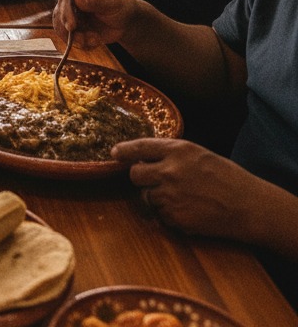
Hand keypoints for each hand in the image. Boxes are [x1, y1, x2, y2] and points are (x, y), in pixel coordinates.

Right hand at [53, 0, 138, 48]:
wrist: (127, 22)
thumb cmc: (121, 6)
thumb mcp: (112, 1)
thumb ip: (95, 0)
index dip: (66, 12)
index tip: (71, 26)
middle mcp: (72, 1)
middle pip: (60, 13)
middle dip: (69, 29)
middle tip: (82, 39)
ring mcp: (72, 15)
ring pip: (62, 28)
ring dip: (76, 38)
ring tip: (93, 40)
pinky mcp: (75, 28)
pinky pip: (71, 38)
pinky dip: (82, 43)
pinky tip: (95, 41)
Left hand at [114, 138, 261, 239]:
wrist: (248, 206)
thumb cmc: (226, 177)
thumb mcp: (198, 154)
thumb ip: (171, 154)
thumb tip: (144, 158)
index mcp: (176, 150)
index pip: (140, 147)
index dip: (124, 150)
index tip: (114, 153)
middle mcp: (168, 171)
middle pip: (135, 175)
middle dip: (141, 178)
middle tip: (156, 180)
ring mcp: (170, 196)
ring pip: (147, 197)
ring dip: (157, 197)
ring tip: (182, 197)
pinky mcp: (175, 217)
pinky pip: (160, 215)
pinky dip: (168, 214)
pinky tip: (188, 210)